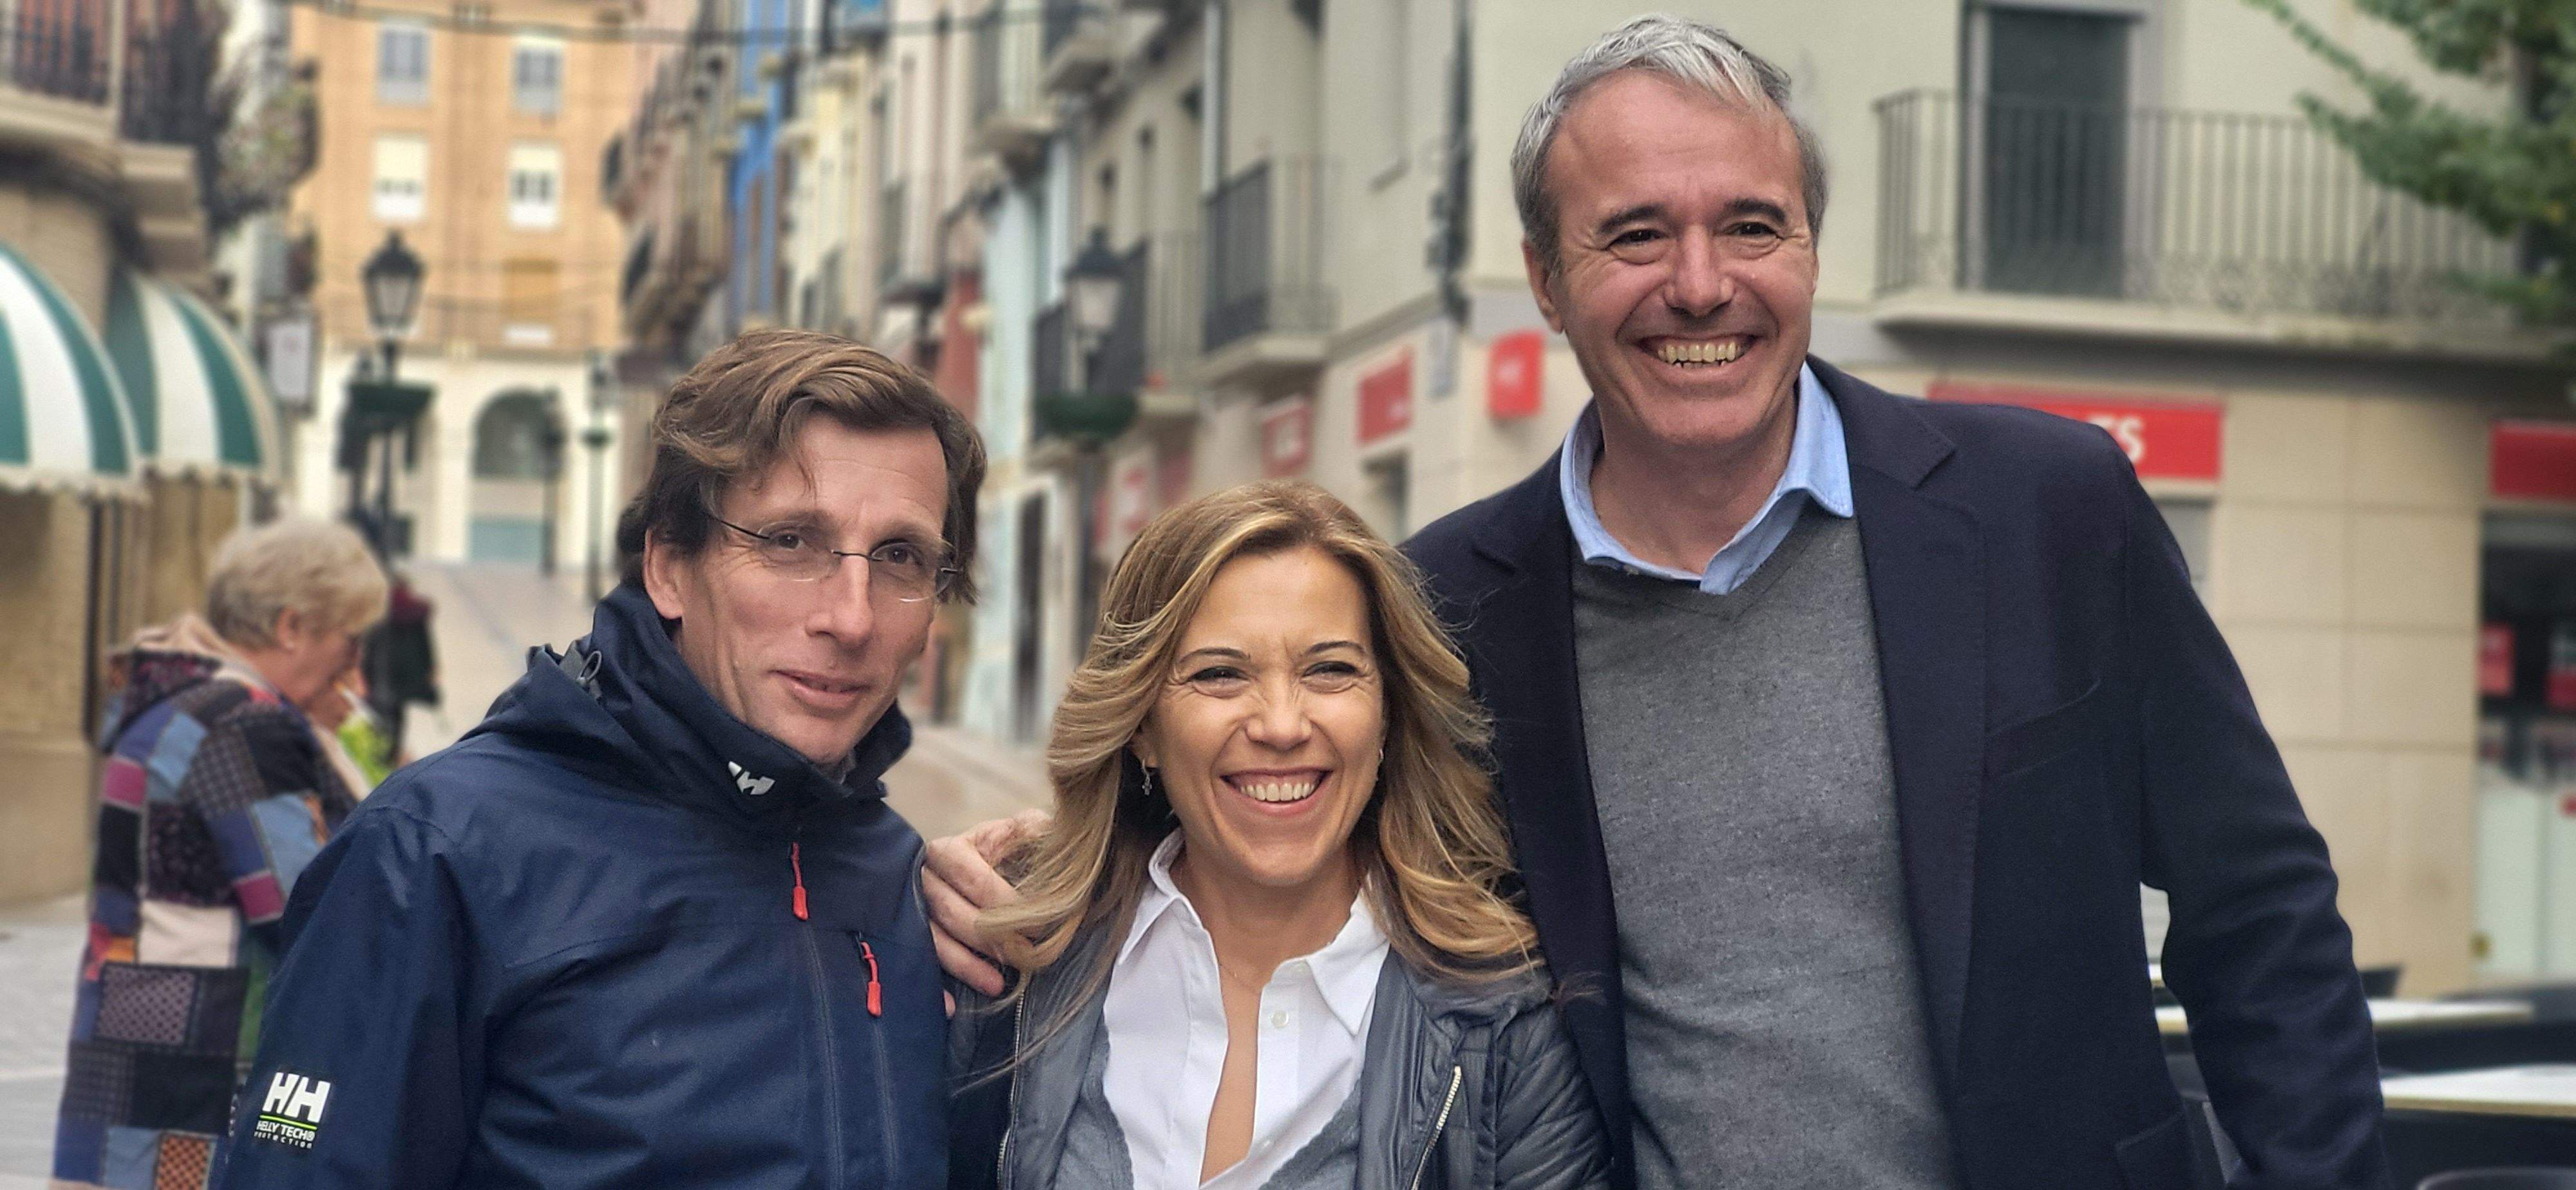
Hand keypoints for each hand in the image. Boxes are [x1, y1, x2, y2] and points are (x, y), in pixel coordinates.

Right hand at [925, 808, 1047, 1007]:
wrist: (996, 870)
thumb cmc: (1013, 853)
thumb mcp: (1026, 833)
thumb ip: (1033, 832)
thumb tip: (1047, 840)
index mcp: (951, 850)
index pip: (974, 879)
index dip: (1006, 904)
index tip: (1040, 925)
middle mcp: (925, 878)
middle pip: (951, 913)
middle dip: (991, 938)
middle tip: (1024, 956)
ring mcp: (914, 911)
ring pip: (933, 940)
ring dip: (965, 966)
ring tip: (997, 985)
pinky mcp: (912, 940)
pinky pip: (918, 965)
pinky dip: (934, 988)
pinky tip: (951, 1008)